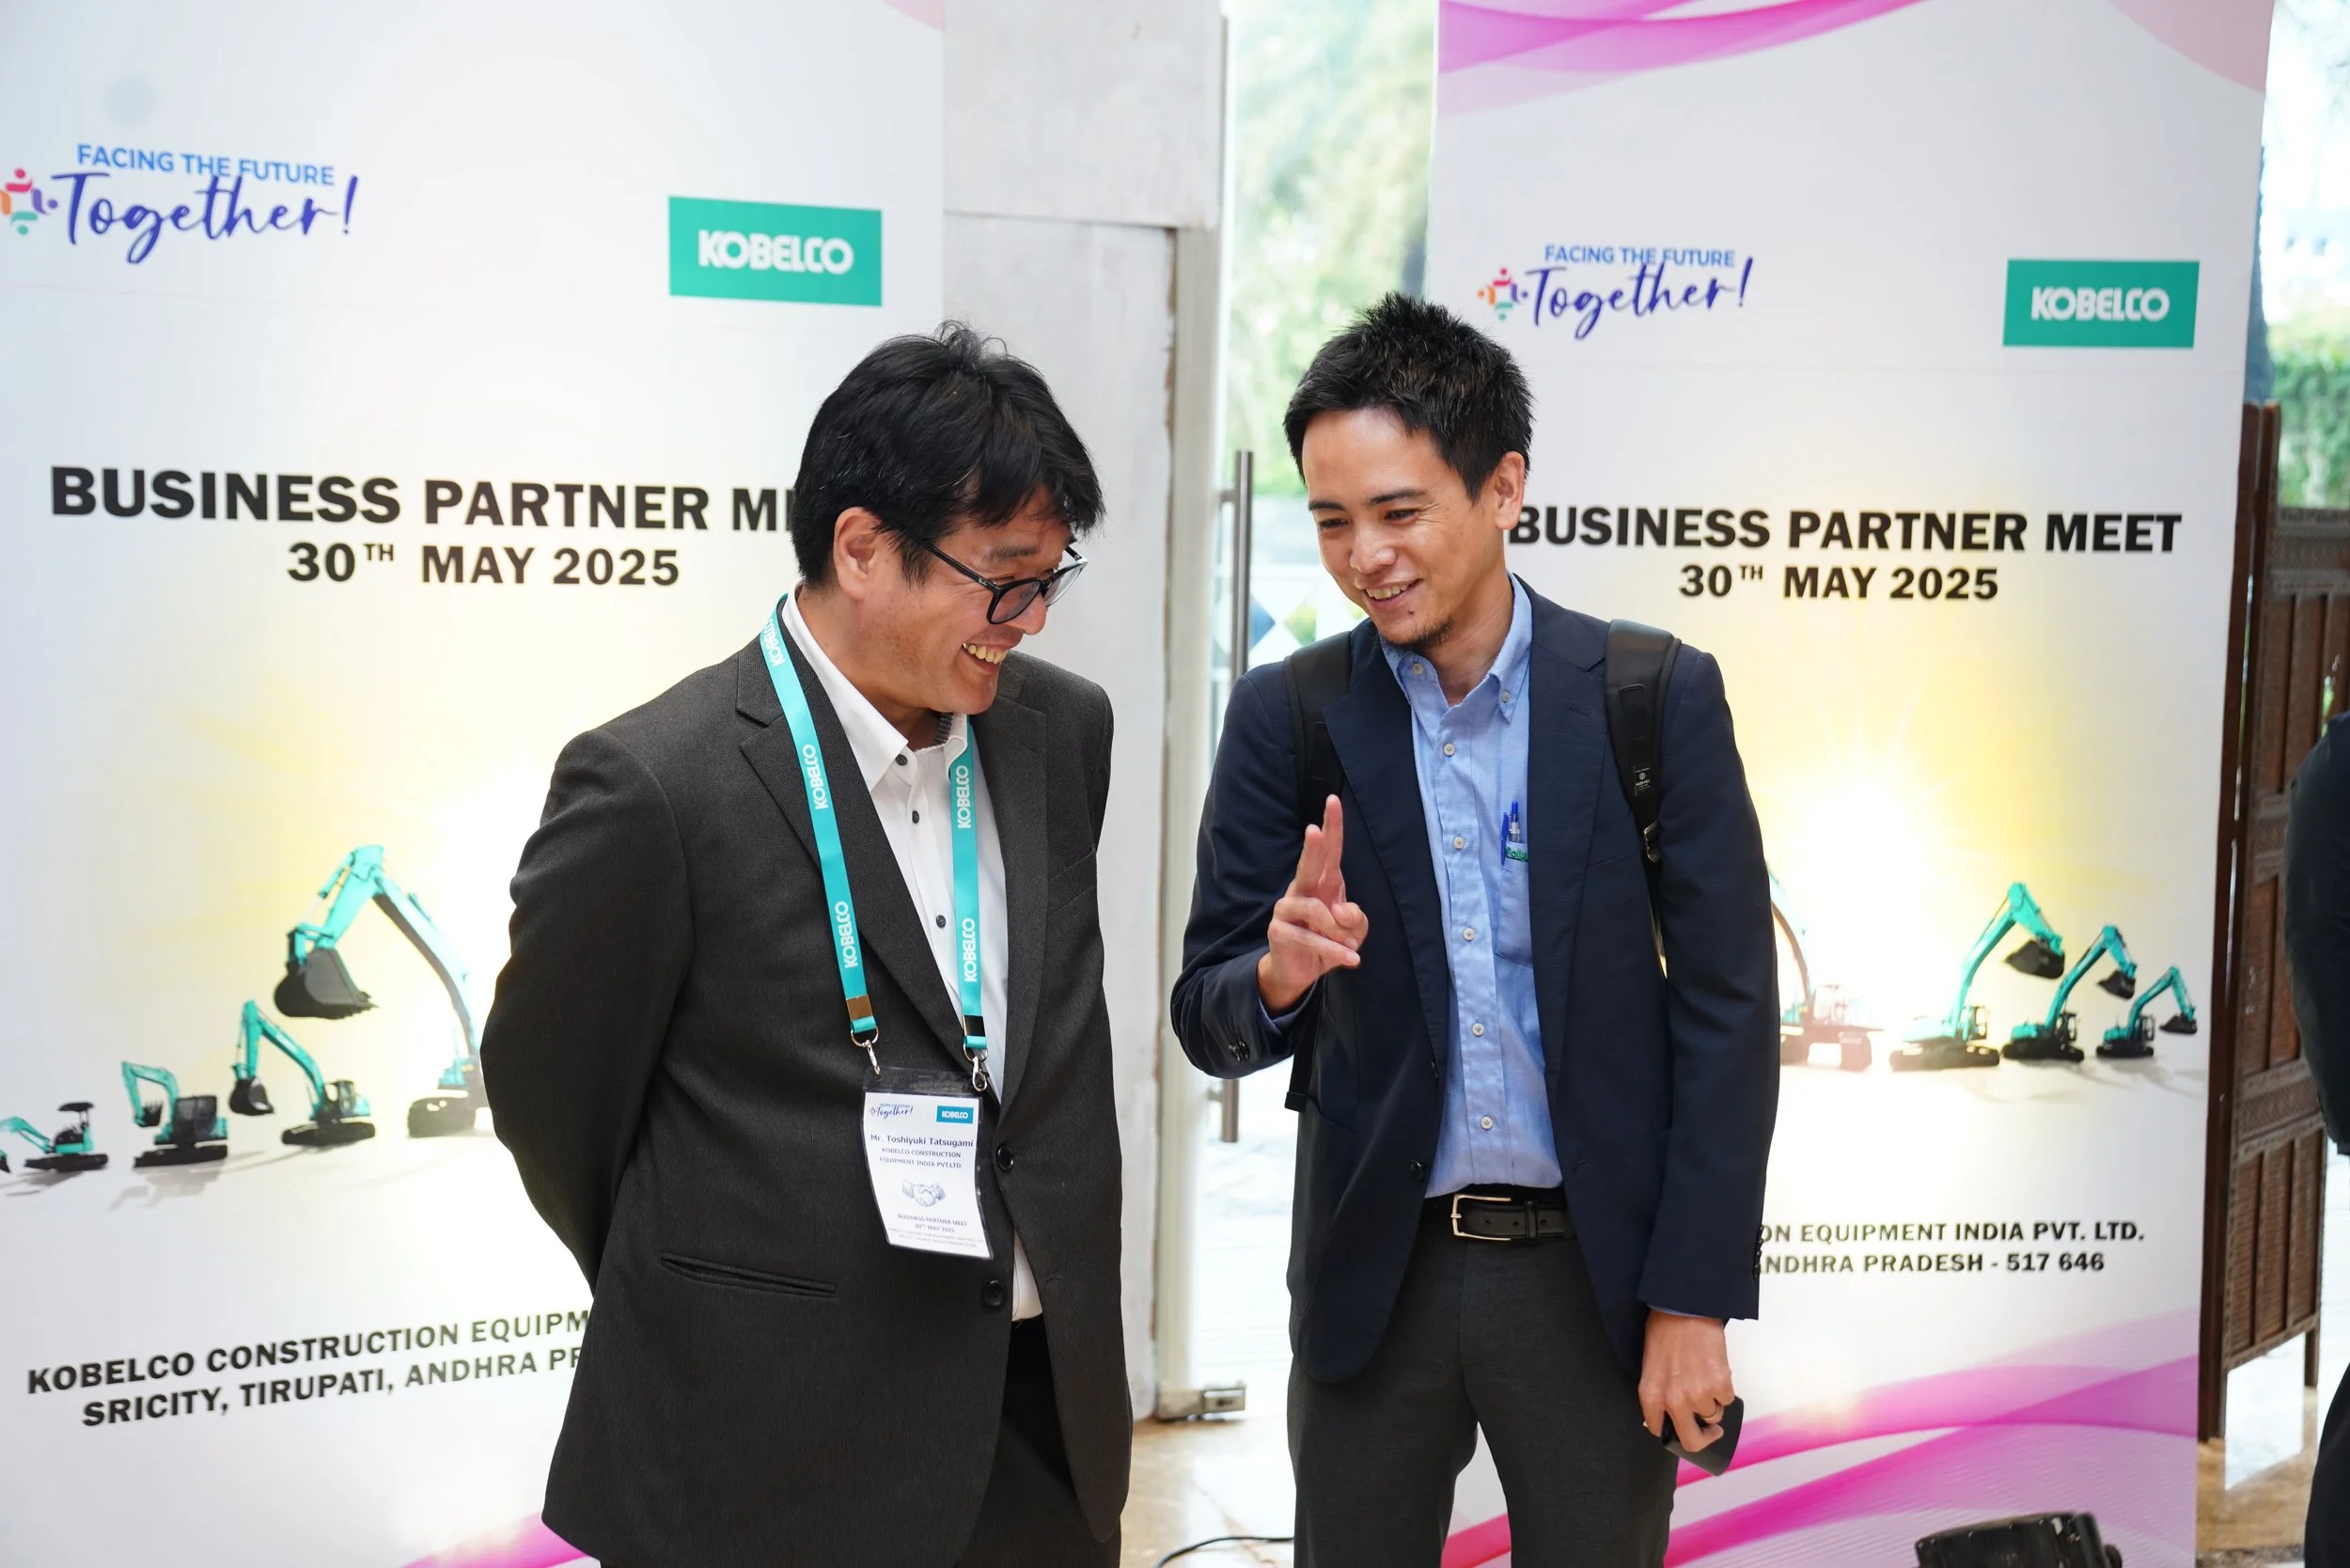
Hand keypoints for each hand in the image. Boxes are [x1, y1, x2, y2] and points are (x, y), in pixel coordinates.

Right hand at [1257, 795, 1368, 1011]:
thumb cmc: (1329, 941)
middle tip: (1313, 830)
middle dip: (1312, 847)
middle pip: (1308, 865)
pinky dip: (1333, 950)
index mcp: (1323, 882)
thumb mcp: (1353, 932)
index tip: (1333, 800)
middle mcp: (1302, 890)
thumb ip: (1356, 919)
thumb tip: (1341, 911)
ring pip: (1315, 911)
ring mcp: (1287, 909)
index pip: (1329, 851)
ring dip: (1338, 932)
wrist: (1300, 971)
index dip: (1331, 826)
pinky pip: (1310, 939)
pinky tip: (1350, 959)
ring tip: (1351, 948)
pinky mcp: (1279, 932)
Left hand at [1639, 1311, 1733, 1452]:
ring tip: (1705, 1377)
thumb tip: (1671, 1412)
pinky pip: (1727, 1399)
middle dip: (1703, 1438)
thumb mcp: (1650, 1366)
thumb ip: (1659, 1393)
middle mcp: (1674, 1401)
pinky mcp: (1720, 1386)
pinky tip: (1715, 1369)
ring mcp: (1698, 1395)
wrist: (1685, 1308)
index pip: (1659, 1430)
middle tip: (1709, 1431)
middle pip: (1692, 1440)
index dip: (1672, 1429)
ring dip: (1712, 1401)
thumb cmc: (1665, 1330)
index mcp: (1651, 1395)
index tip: (1680, 1426)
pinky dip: (1724, 1388)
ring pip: (1713, 1415)